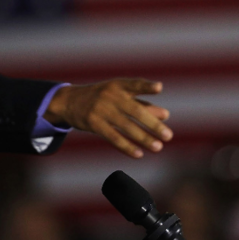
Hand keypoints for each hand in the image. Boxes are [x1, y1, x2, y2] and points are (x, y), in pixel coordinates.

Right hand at [44, 79, 171, 157]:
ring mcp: (101, 110)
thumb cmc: (102, 98)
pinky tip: (139, 154)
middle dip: (153, 124)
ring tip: (158, 147)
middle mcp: (110, 96)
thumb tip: (165, 115)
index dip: (146, 86)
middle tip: (168, 136)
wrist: (70, 101)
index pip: (135, 85)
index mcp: (118, 85)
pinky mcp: (94, 124)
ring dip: (143, 138)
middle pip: (135, 111)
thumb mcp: (119, 96)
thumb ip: (142, 104)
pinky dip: (127, 146)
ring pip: (126, 127)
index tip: (159, 88)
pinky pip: (113, 137)